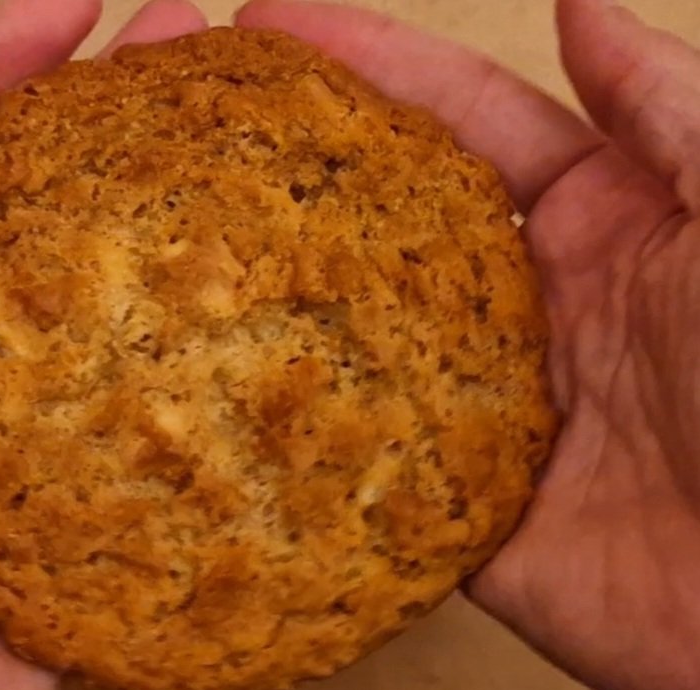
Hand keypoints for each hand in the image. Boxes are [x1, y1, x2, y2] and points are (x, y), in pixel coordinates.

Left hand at [0, 2, 207, 689]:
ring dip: (167, 235)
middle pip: (37, 215)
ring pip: (103, 311)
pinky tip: (247, 330)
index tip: (74, 8)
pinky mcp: (73, 515)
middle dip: (107, 123)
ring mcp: (19, 434)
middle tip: (188, 55)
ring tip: (242, 160)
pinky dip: (194, 382)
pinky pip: (141, 433)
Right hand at [238, 0, 699, 689]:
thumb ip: (667, 114)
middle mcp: (524, 305)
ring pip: (360, 331)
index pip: (459, 122)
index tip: (269, 31)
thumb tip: (581, 2)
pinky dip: (302, 426)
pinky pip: (366, 456)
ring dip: (279, 292)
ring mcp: (483, 404)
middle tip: (188, 122)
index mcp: (596, 225)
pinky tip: (218, 384)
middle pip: (389, 218)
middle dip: (295, 165)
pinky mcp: (459, 504)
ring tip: (174, 241)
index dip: (369, 66)